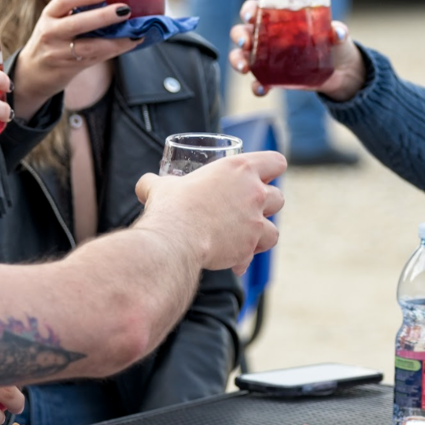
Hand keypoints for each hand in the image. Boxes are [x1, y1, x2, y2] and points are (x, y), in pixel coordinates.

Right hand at [11, 0, 142, 119]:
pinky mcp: (70, 67)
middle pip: (78, 23)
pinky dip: (116, 50)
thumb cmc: (52, 40)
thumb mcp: (56, 21)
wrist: (32, 73)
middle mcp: (51, 33)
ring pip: (90, 46)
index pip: (64, 0)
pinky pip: (97, 58)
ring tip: (135, 32)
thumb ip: (77, 12)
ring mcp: (59, 52)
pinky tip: (131, 42)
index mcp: (49, 15)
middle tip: (125, 10)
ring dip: (116, 40)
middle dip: (103, 17)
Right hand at [134, 150, 284, 272]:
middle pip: (279, 197)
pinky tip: (232, 262)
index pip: (276, 162)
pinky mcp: (249, 247)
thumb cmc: (170, 207)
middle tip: (249, 210)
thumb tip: (145, 184)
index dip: (273, 168)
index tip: (265, 176)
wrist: (173, 239)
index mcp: (238, 169)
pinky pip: (255, 255)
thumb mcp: (161, 187)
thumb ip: (157, 183)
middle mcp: (254, 193)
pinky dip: (246, 259)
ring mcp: (255, 221)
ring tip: (245, 238)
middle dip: (267, 205)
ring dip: (262, 235)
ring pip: (274, 230)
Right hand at [228, 0, 367, 102]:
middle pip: (242, 32)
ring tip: (244, 68)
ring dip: (238, 60)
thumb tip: (338, 33)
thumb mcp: (336, 34)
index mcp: (278, 18)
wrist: (340, 70)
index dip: (248, 10)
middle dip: (239, 36)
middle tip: (245, 43)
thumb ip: (338, 31)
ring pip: (242, 56)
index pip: (256, 9)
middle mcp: (266, 36)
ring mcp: (267, 58)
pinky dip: (256, 86)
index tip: (250, 16)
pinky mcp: (273, 77)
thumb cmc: (333, 42)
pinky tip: (261, 89)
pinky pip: (258, 81)